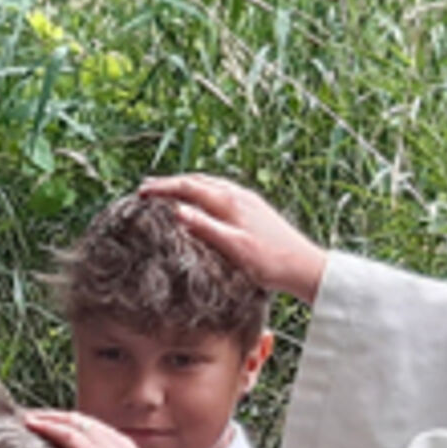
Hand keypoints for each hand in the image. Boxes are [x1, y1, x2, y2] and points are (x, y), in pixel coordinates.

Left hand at [25, 410, 157, 447]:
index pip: (96, 431)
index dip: (73, 427)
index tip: (55, 428)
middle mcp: (118, 445)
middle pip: (82, 422)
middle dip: (58, 418)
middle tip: (34, 419)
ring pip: (72, 422)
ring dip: (48, 418)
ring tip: (26, 419)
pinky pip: (67, 435)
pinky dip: (47, 426)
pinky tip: (30, 425)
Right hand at [140, 174, 326, 304]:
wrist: (305, 266)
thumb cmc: (270, 262)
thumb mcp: (234, 248)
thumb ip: (205, 228)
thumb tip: (176, 210)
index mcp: (230, 202)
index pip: (188, 187)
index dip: (163, 188)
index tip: (141, 192)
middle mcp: (238, 195)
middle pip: (198, 180)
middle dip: (172, 182)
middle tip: (148, 186)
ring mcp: (248, 200)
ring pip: (211, 184)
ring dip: (188, 184)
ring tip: (170, 189)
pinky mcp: (255, 208)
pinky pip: (222, 190)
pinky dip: (204, 190)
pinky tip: (204, 200)